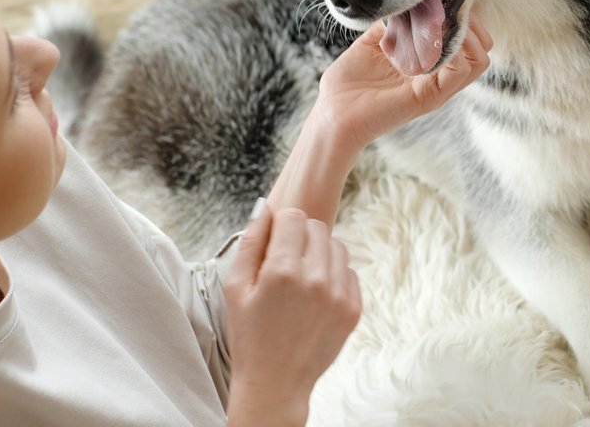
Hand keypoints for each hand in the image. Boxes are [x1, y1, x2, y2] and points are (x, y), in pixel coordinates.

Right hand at [224, 207, 360, 426]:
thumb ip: (252, 242)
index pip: (294, 217)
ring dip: (320, 253)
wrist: (275, 382)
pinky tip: (315, 295)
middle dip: (301, 237)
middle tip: (286, 262)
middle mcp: (316, 279)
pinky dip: (335, 276)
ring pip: (337, 246)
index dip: (281, 225)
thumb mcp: (236, 287)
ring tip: (302, 278)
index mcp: (283, 271)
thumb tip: (265, 207)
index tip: (275, 242)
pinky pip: (350, 272)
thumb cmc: (250, 335)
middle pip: (318, 228)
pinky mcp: (353, 309)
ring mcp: (339, 295)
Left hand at [314, 13, 491, 149]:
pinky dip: (455, 50)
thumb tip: (407, 0)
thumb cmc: (347, 84)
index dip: (462, 15)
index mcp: (428, 64)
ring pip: (479, 60)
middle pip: (481, 48)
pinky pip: (461, 71)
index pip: (467, 38)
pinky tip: (431, 40)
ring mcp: (436, 87)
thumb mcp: (372, 41)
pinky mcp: (429, 97)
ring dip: (465, 35)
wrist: (332, 113)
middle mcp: (438, 76)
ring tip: (440, 25)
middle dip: (470, 23)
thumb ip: (392, 23)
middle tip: (445, 12)